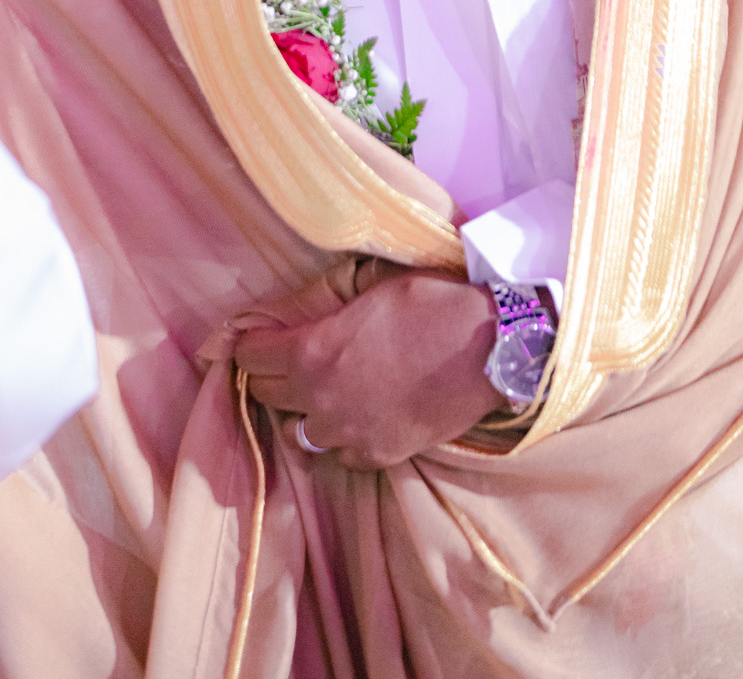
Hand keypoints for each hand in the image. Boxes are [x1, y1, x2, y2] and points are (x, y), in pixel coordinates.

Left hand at [232, 267, 497, 469]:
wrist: (491, 347)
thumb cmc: (431, 302)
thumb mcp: (371, 287)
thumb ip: (329, 307)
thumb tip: (305, 311)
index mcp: (312, 353)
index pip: (250, 358)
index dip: (250, 343)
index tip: (256, 338)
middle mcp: (321, 401)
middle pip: (266, 395)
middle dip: (270, 375)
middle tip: (285, 360)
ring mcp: (350, 435)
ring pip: (300, 432)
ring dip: (304, 411)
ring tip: (323, 391)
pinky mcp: (381, 455)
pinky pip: (341, 454)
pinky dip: (341, 437)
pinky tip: (357, 414)